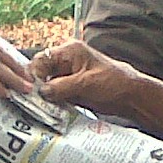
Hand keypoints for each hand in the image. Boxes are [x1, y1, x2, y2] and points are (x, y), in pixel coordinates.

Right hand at [30, 41, 162, 120]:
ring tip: (44, 108)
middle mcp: (66, 62)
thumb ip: (61, 87)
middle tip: (35, 102)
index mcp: (70, 51)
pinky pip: (55, 95)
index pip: (41, 59)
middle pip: (41, 73)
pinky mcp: (70, 90)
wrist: (130, 97)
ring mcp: (68, 76)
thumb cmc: (114, 83)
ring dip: (45, 97)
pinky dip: (52, 103)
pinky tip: (52, 111)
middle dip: (38, 87)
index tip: (31, 90)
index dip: (34, 74)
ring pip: (46, 86)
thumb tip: (41, 92)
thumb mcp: (86, 83)